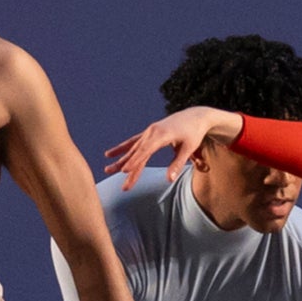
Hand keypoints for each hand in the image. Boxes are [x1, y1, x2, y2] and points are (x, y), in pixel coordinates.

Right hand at [104, 104, 240, 188]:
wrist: (195, 116)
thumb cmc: (193, 133)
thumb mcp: (189, 148)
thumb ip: (178, 164)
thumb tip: (169, 180)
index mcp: (161, 134)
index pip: (145, 151)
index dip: (135, 161)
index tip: (125, 171)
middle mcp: (152, 132)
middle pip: (137, 153)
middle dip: (127, 167)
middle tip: (121, 184)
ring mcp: (149, 132)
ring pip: (133, 149)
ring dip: (120, 160)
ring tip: (107, 170)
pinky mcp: (148, 133)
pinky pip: (133, 142)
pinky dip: (122, 148)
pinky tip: (109, 154)